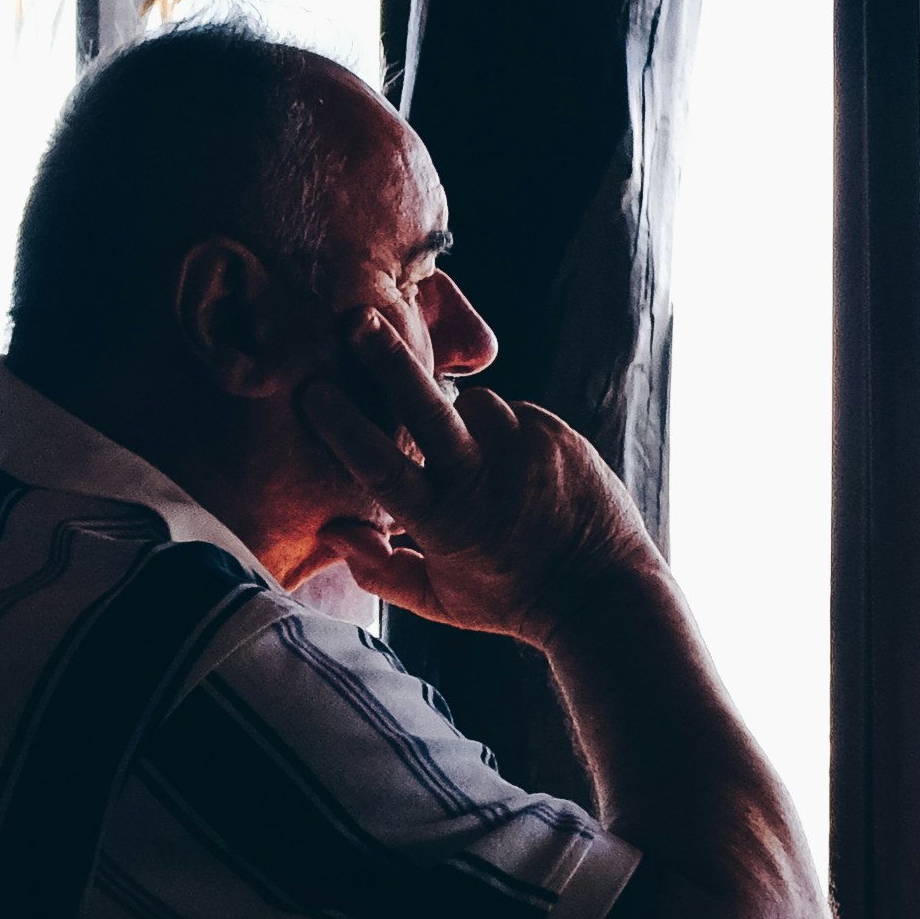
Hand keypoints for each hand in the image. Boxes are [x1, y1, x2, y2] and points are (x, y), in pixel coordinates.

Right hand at [297, 329, 652, 637]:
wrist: (606, 592)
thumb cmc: (512, 599)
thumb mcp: (441, 601)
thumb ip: (379, 571)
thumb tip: (332, 531)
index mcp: (447, 524)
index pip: (382, 467)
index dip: (343, 427)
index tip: (313, 391)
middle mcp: (486, 480)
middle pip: (426, 408)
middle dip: (388, 360)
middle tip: (357, 317)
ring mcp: (525, 450)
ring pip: (471, 405)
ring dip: (458, 418)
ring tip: (475, 462)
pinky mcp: (556, 433)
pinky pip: (511, 413)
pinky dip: (501, 430)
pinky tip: (513, 466)